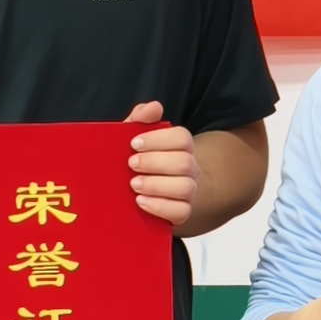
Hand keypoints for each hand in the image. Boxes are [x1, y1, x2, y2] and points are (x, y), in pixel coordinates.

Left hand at [126, 102, 195, 228]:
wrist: (144, 192)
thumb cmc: (139, 161)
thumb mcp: (135, 138)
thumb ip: (141, 119)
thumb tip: (154, 107)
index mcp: (181, 147)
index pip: (182, 138)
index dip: (158, 140)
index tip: (133, 144)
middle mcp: (190, 168)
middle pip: (184, 163)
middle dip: (154, 163)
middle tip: (131, 165)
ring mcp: (189, 191)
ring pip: (185, 187)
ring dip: (156, 185)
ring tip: (134, 185)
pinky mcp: (183, 212)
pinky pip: (182, 211)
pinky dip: (160, 206)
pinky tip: (141, 202)